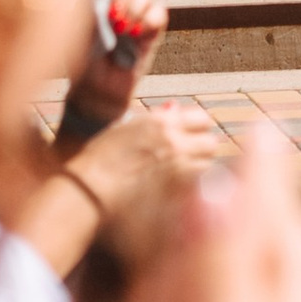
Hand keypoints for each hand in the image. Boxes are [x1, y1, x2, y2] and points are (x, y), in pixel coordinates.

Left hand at [56, 0, 167, 141]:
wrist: (98, 94)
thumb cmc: (82, 65)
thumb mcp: (79, 38)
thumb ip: (90, 15)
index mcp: (98, 1)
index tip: (103, 7)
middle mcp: (119, 4)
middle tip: (117, 14)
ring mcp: (137, 16)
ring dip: (138, 4)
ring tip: (126, 29)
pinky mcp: (152, 32)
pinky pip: (160, 12)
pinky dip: (152, 17)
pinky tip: (138, 33)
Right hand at [67, 91, 219, 225]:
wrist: (90, 189)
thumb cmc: (100, 159)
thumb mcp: (126, 128)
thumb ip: (154, 120)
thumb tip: (174, 109)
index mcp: (162, 122)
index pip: (202, 119)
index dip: (198, 128)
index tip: (193, 136)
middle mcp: (175, 142)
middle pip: (211, 142)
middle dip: (203, 149)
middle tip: (191, 156)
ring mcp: (177, 168)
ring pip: (207, 165)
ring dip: (199, 168)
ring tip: (184, 175)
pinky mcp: (176, 192)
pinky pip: (197, 187)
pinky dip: (193, 188)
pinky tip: (180, 190)